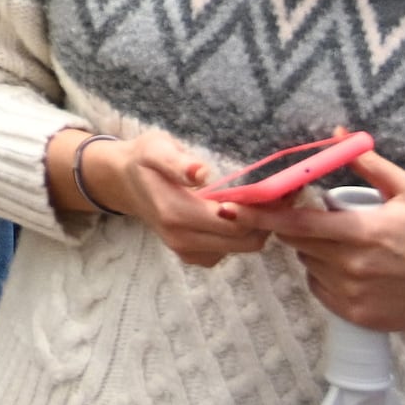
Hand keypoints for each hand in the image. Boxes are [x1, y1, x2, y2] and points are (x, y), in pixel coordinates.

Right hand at [75, 132, 272, 268]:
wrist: (123, 182)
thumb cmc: (144, 160)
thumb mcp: (156, 149)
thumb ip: (177, 162)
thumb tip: (202, 173)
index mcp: (176, 213)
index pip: (235, 222)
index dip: (262, 208)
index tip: (281, 187)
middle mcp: (182, 238)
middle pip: (245, 240)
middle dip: (267, 219)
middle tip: (281, 193)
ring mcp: (187, 251)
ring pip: (242, 247)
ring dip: (258, 227)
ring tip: (265, 200)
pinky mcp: (193, 255)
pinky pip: (231, 250)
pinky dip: (243, 234)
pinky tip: (244, 212)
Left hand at [262, 148, 404, 331]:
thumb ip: (370, 164)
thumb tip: (337, 134)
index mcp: (363, 233)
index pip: (297, 224)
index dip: (262, 215)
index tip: (231, 207)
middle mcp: (353, 267)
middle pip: (297, 244)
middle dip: (297, 228)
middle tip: (322, 219)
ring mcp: (353, 294)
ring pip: (309, 265)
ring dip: (314, 251)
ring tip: (348, 244)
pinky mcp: (356, 315)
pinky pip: (320, 289)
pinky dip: (325, 276)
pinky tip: (352, 268)